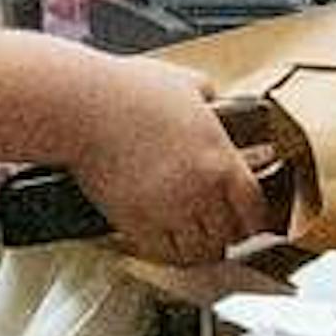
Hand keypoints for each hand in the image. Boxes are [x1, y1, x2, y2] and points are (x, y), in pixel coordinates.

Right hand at [53, 58, 275, 271]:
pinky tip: (166, 244)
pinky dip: (169, 253)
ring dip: (199, 248)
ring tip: (194, 241)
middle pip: (230, 234)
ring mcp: (168, 209)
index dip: (254, 219)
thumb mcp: (182, 82)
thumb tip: (210, 100)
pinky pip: (164, 253)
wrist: (80, 107)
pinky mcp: (136, 221)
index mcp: (220, 159)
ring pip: (200, 251)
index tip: (248, 222)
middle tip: (219, 231)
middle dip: (226, 234)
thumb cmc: (126, 91)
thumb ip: (207, 95)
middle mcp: (200, 190)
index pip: (255, 209)